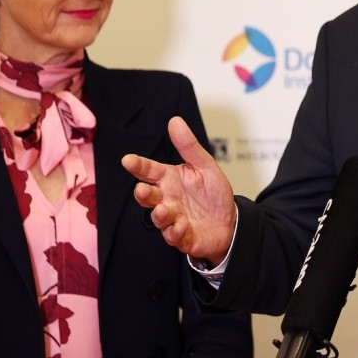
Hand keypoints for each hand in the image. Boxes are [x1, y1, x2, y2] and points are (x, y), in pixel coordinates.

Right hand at [122, 116, 235, 265]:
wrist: (229, 222)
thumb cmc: (213, 194)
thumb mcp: (205, 166)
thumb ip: (189, 146)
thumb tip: (175, 121)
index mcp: (170, 179)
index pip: (149, 170)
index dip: (138, 165)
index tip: (128, 160)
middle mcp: (167, 199)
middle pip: (148, 196)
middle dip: (143, 194)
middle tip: (142, 190)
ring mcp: (172, 219)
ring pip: (158, 218)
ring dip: (159, 215)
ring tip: (163, 210)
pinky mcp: (181, 237)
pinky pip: (174, 236)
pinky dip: (175, 232)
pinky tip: (180, 226)